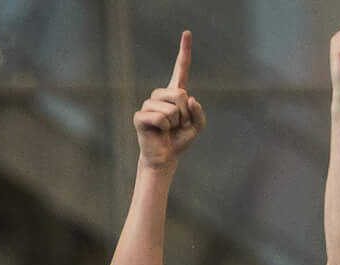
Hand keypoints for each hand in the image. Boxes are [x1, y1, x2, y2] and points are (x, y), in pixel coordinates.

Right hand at [135, 31, 202, 166]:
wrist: (165, 157)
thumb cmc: (179, 139)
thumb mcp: (197, 127)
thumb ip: (199, 113)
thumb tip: (190, 98)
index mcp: (175, 93)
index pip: (181, 69)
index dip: (184, 51)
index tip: (187, 33)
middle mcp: (160, 95)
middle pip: (180, 94)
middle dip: (185, 114)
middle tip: (177, 125)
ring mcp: (148, 104)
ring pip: (171, 109)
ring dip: (175, 123)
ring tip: (168, 129)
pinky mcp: (139, 116)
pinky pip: (160, 118)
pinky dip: (165, 128)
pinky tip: (159, 132)